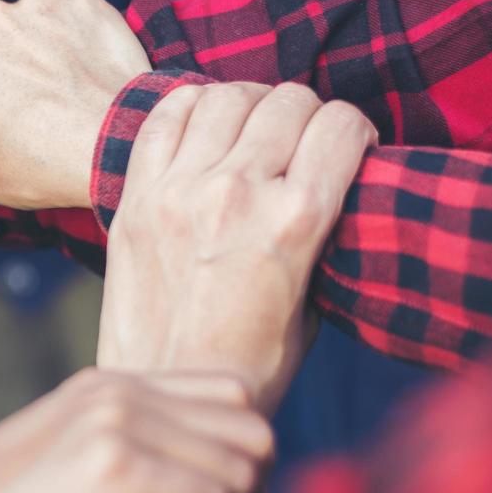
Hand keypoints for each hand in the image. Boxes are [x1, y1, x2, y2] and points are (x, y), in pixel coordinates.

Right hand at [0, 0, 150, 221]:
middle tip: (12, 105)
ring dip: (30, 48)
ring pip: (21, 22)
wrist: (118, 145)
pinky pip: (66, 18)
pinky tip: (82, 77)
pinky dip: (72, 40)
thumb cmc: (39, 164)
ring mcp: (36, 6)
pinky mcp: (81, 5)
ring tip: (53, 95)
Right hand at [0, 368, 271, 492]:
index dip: (243, 452)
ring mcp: (116, 424)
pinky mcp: (114, 468)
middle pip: (249, 428)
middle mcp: (117, 393)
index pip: (230, 394)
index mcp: (106, 385)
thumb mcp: (59, 457)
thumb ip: (122, 444)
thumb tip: (205, 475)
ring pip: (241, 467)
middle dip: (256, 487)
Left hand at [97, 82, 375, 412]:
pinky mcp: (137, 198)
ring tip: (252, 131)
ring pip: (227, 96)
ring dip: (250, 104)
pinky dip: (190, 107)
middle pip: (288, 100)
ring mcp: (179, 190)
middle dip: (306, 114)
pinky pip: (164, 116)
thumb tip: (329, 184)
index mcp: (294, 221)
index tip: (347, 149)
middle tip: (300, 141)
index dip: (355, 130)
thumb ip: (321, 236)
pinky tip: (204, 129)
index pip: (342, 125)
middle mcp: (237, 193)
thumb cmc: (248, 367)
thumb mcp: (313, 306)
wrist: (166, 396)